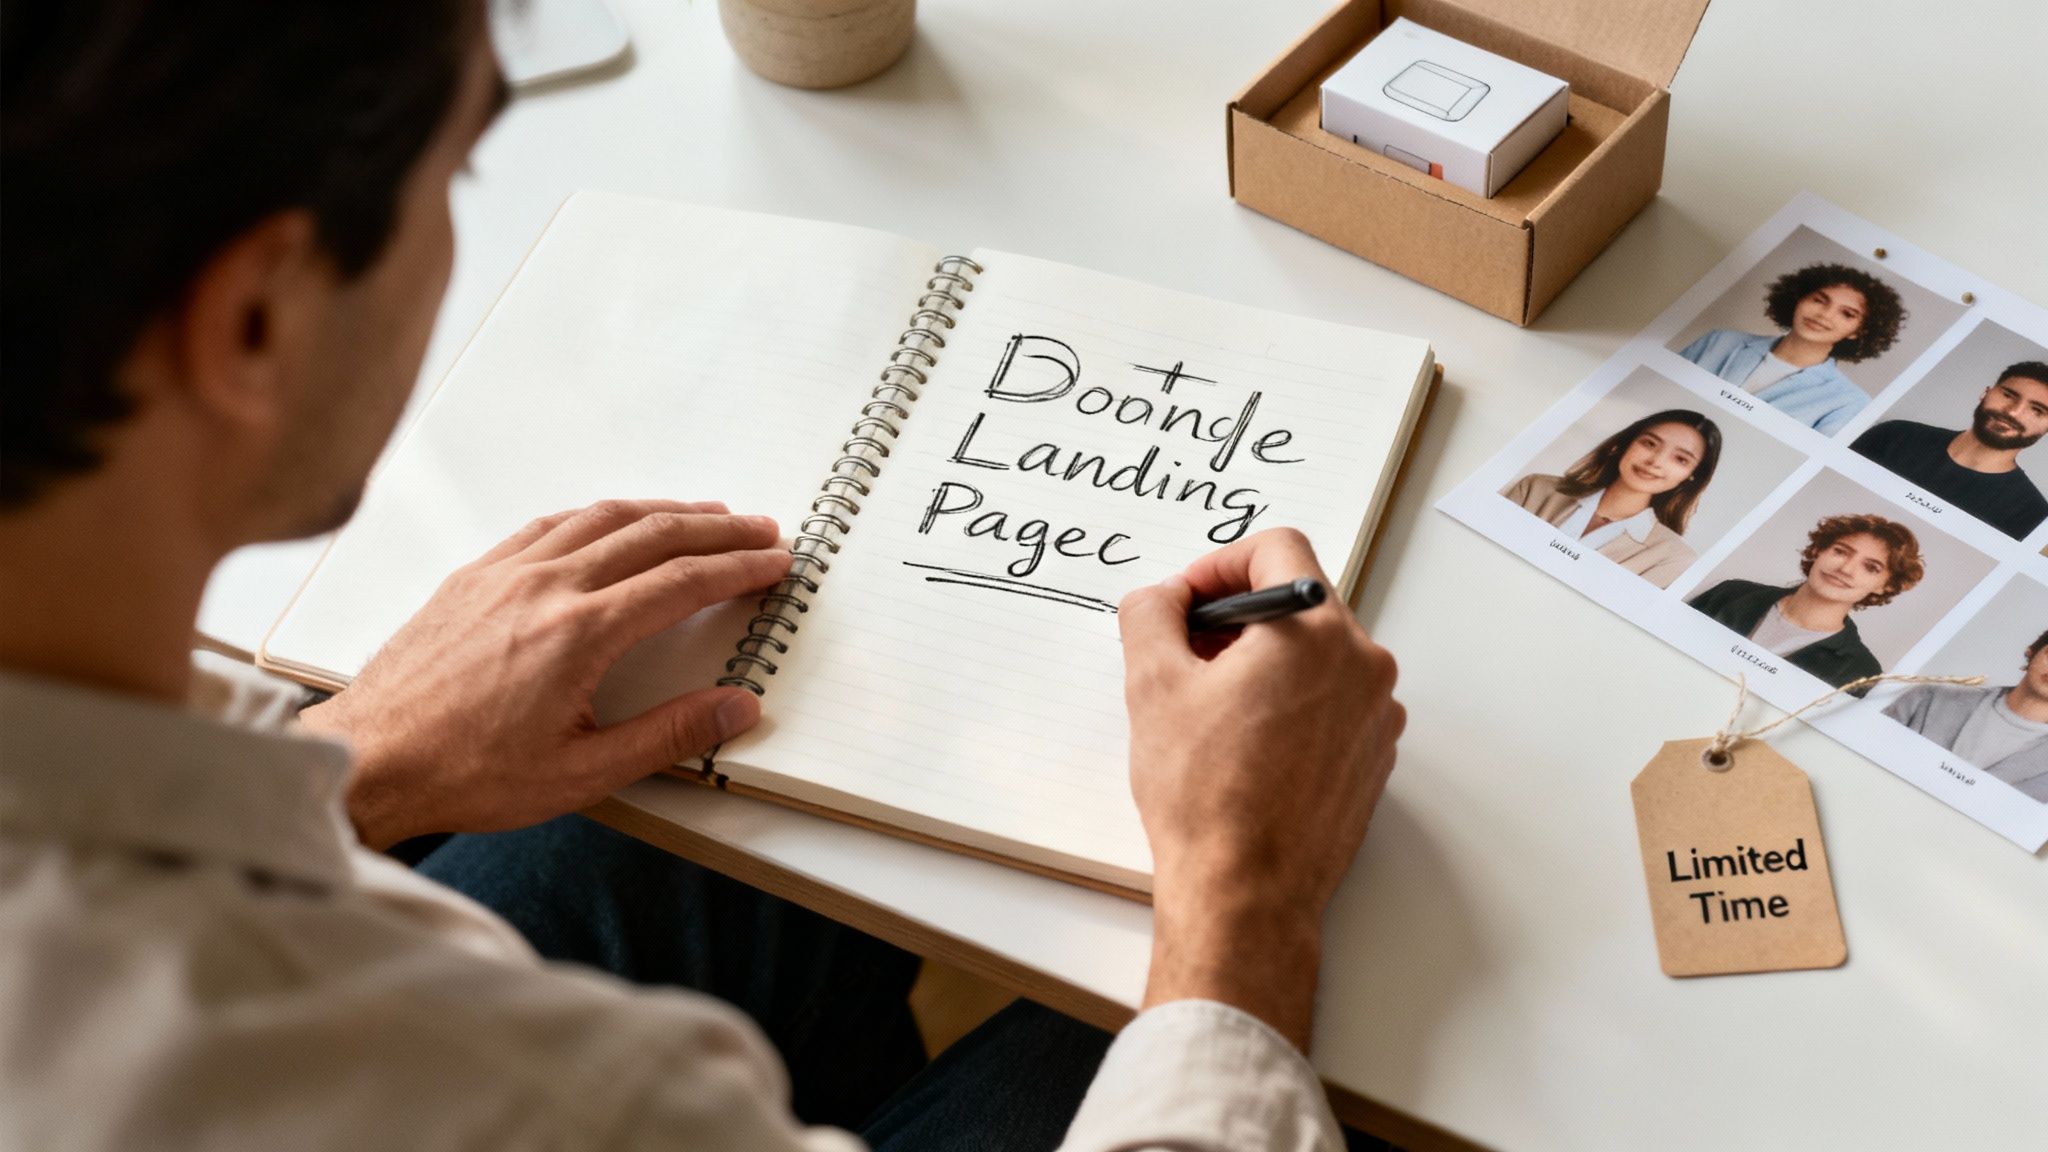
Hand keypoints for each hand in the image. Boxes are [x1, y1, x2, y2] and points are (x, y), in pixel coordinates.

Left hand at [299, 500, 789, 849]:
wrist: (371, 759)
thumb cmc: (464, 772)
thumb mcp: (583, 774)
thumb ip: (668, 736)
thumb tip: (736, 710)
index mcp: (579, 633)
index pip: (682, 582)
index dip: (737, 568)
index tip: (772, 562)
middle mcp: (545, 587)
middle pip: (652, 535)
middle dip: (716, 529)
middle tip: (758, 529)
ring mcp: (505, 573)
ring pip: (601, 518)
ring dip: (662, 510)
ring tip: (703, 515)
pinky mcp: (473, 575)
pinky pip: (549, 524)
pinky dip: (598, 514)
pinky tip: (611, 519)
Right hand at [1118, 528, 1403, 1050]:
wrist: (1246, 894)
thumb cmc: (1206, 799)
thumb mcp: (1152, 686)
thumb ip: (1150, 614)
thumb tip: (1162, 598)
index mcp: (1315, 631)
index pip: (1276, 549)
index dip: (1219, 564)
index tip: (1188, 601)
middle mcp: (1362, 664)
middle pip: (1300, 600)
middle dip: (1237, 617)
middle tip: (1187, 655)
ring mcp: (1378, 713)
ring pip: (1318, 652)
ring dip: (1264, 661)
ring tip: (1212, 708)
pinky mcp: (1375, 755)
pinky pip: (1334, 701)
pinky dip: (1292, 702)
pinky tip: (1246, 745)